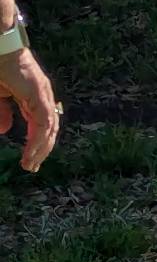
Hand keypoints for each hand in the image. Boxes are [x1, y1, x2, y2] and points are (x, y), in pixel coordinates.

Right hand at [0, 48, 59, 171]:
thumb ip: (2, 112)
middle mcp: (43, 97)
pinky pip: (42, 122)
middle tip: (32, 167)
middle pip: (48, 129)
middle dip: (41, 149)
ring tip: (31, 164)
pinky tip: (32, 152)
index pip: (40, 125)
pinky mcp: (38, 94)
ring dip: (41, 148)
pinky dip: (38, 139)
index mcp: (34, 97)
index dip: (36, 142)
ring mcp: (43, 95)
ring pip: (48, 128)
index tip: (30, 159)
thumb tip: (5, 131)